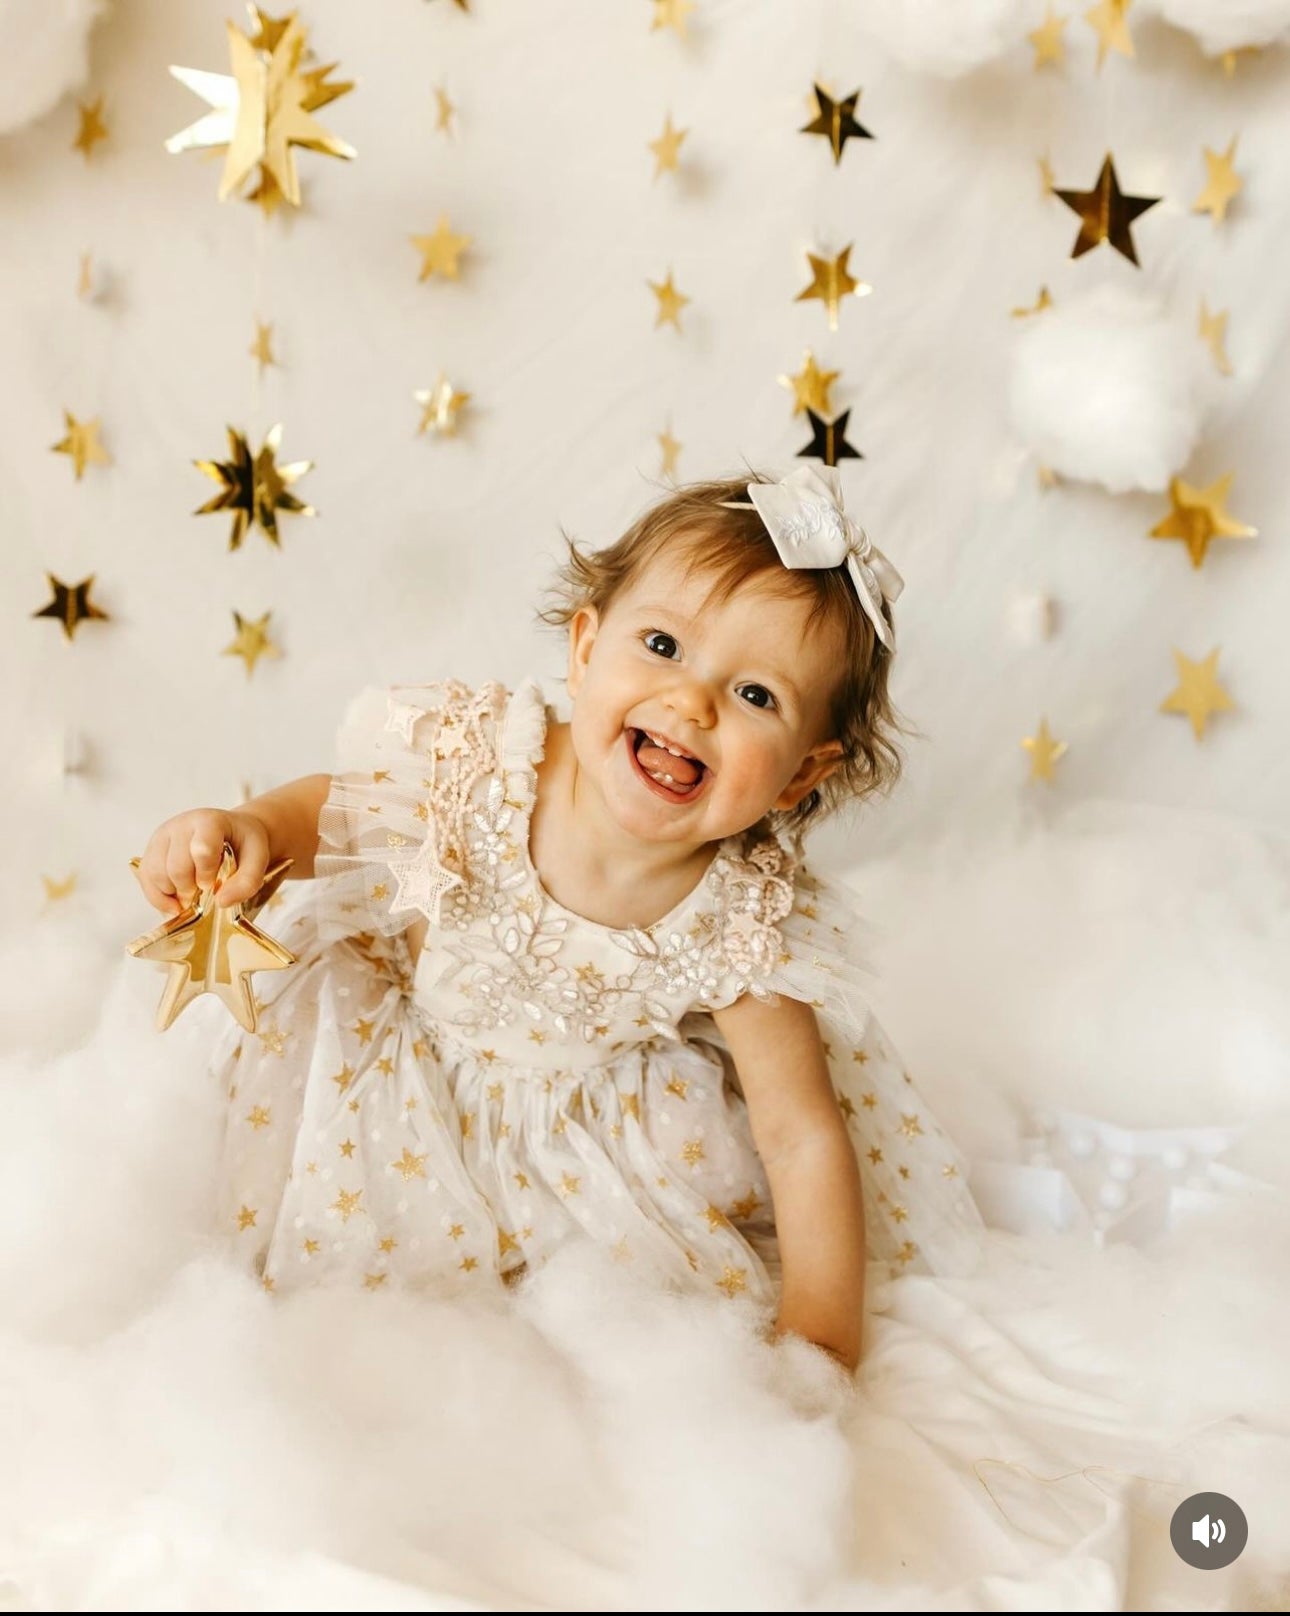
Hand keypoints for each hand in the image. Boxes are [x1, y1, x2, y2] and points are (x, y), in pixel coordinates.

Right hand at [134, 807, 271, 915]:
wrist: (233, 831)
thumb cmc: (244, 844)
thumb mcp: (258, 859)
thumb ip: (247, 882)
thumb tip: (221, 902)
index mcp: (209, 821)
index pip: (201, 850)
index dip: (207, 875)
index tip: (214, 884)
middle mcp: (180, 824)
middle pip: (176, 868)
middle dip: (190, 889)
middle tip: (204, 892)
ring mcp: (162, 836)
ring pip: (155, 874)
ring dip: (173, 894)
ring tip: (191, 894)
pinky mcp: (151, 850)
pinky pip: (145, 878)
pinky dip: (158, 897)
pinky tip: (175, 901)